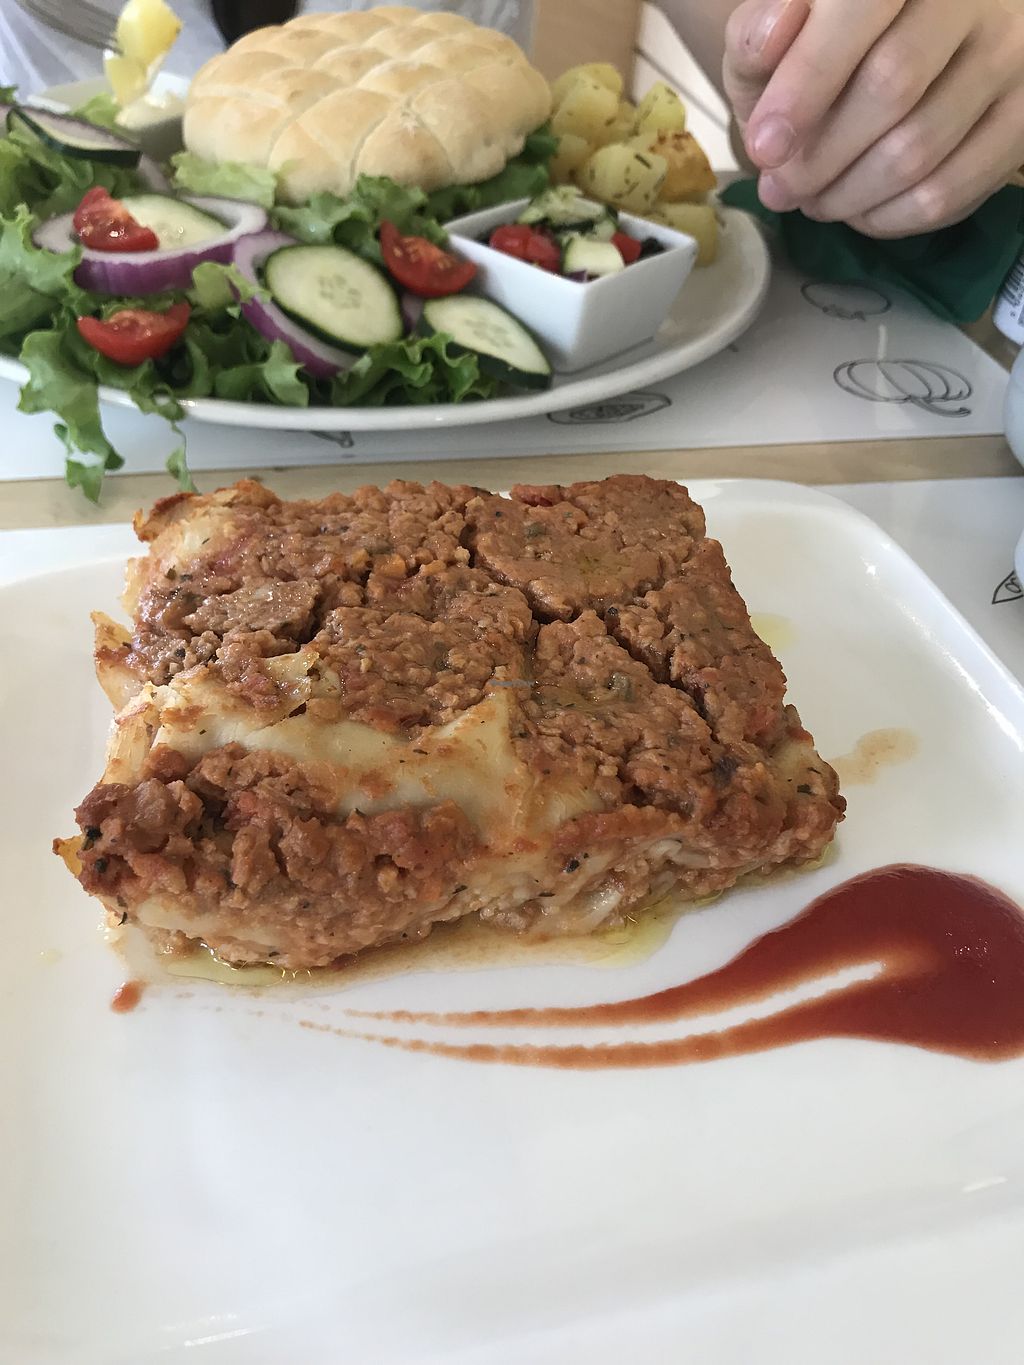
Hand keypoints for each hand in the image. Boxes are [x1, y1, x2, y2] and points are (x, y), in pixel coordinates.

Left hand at [725, 0, 1023, 237]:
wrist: (918, 41)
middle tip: (782, 188)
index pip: (858, 11)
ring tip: (813, 201)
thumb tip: (773, 40)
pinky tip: (859, 210)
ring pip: (919, 149)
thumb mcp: (786, 22)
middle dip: (820, 157)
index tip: (765, 147)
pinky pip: (951, 190)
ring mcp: (1009, 54)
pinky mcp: (1022, 117)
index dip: (806, 85)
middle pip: (891, 87)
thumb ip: (762, 30)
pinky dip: (889, 217)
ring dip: (849, 196)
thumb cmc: (833, 38)